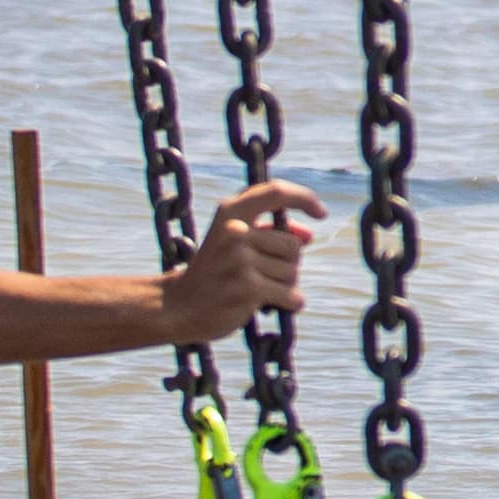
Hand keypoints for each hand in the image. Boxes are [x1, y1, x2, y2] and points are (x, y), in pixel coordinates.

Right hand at [157, 182, 321, 343]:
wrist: (178, 306)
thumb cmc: (213, 272)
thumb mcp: (233, 242)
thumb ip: (268, 234)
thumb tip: (308, 236)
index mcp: (230, 213)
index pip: (277, 192)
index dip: (304, 198)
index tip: (321, 213)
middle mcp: (235, 232)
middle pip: (294, 245)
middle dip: (288, 264)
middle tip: (260, 275)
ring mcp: (241, 260)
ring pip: (293, 272)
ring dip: (284, 286)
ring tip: (256, 290)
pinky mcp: (248, 288)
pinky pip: (291, 295)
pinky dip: (290, 303)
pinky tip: (270, 306)